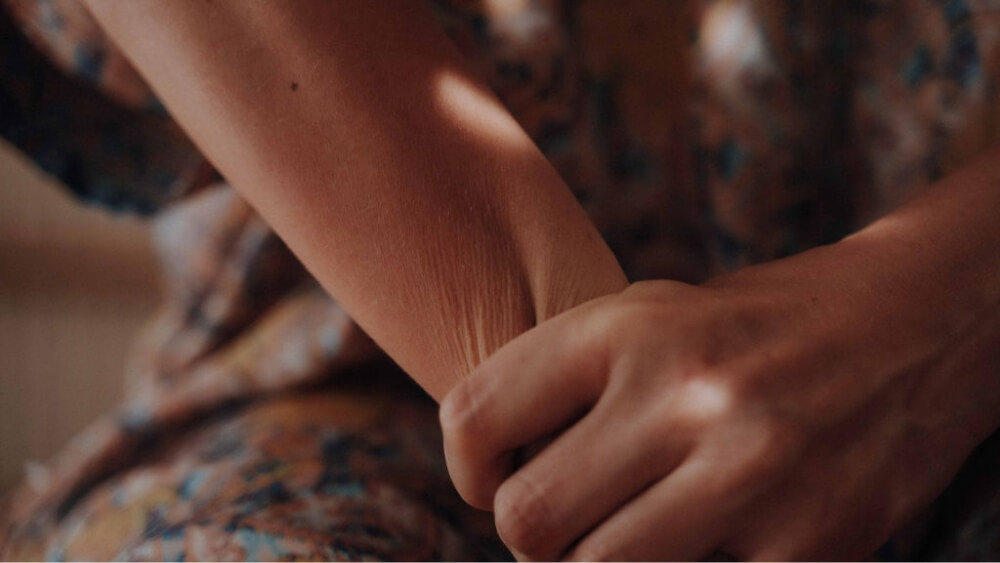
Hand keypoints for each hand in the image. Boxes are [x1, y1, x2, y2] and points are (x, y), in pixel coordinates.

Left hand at [440, 240, 991, 559]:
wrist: (910, 322)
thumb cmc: (751, 326)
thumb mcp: (649, 315)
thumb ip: (561, 385)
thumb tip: (485, 473)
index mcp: (628, 326)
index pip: (473, 417)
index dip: (466, 468)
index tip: (493, 480)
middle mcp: (686, 392)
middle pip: (527, 519)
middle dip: (533, 533)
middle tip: (567, 520)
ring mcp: (752, 472)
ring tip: (631, 531)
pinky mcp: (810, 543)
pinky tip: (712, 535)